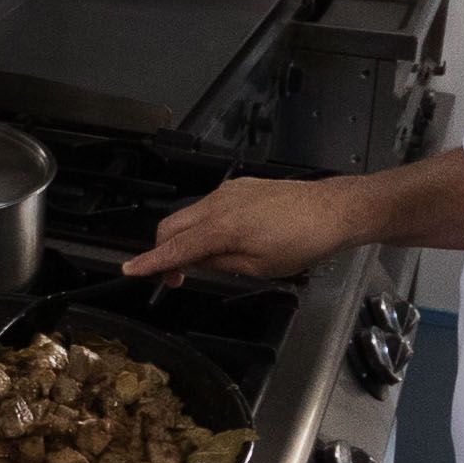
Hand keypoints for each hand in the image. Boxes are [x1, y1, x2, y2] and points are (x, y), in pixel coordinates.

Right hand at [123, 176, 360, 283]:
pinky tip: (220, 239)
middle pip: (172, 225)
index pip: (175, 248)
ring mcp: (229, 191)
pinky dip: (203, 224)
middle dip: (164, 250)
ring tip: (203, 261)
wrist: (333, 210)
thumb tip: (196, 262)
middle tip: (174, 275)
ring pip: (189, 214)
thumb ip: (219, 263)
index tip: (131, 270)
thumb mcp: (259, 267)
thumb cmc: (302, 242)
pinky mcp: (240, 187)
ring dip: (185, 237)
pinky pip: (208, 206)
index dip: (151, 262)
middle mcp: (219, 203)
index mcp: (222, 227)